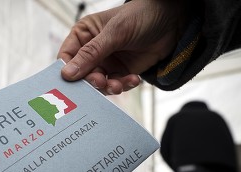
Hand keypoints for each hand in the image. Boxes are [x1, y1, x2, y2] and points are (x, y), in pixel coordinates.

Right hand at [58, 0, 187, 94]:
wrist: (174, 20)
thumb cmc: (142, 15)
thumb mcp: (115, 33)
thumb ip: (91, 54)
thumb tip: (68, 73)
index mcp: (84, 35)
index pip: (66, 57)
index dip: (67, 70)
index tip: (71, 81)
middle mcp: (93, 50)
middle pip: (81, 75)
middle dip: (91, 81)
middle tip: (101, 83)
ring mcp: (107, 62)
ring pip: (98, 83)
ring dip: (108, 87)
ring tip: (119, 84)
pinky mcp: (122, 72)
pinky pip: (116, 85)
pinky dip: (123, 86)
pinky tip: (133, 80)